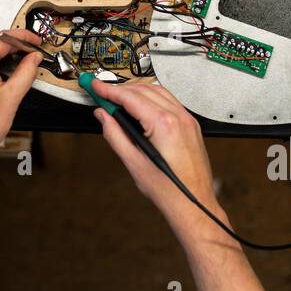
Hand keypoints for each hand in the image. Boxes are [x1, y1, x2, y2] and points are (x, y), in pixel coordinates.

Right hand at [91, 78, 230, 242]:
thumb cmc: (169, 191)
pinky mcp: (191, 125)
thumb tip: (104, 117)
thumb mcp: (134, 163)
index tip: (96, 86)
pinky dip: (152, 98)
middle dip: (120, 89)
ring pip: (158, 92)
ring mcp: (187, 120)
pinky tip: (140, 107)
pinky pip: (169, 101)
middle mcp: (178, 118)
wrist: (194, 204)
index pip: (130, 97)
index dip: (109, 90)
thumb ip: (115, 135)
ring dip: (136, 91)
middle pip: (143, 90)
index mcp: (164, 125)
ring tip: (118, 99)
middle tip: (102, 93)